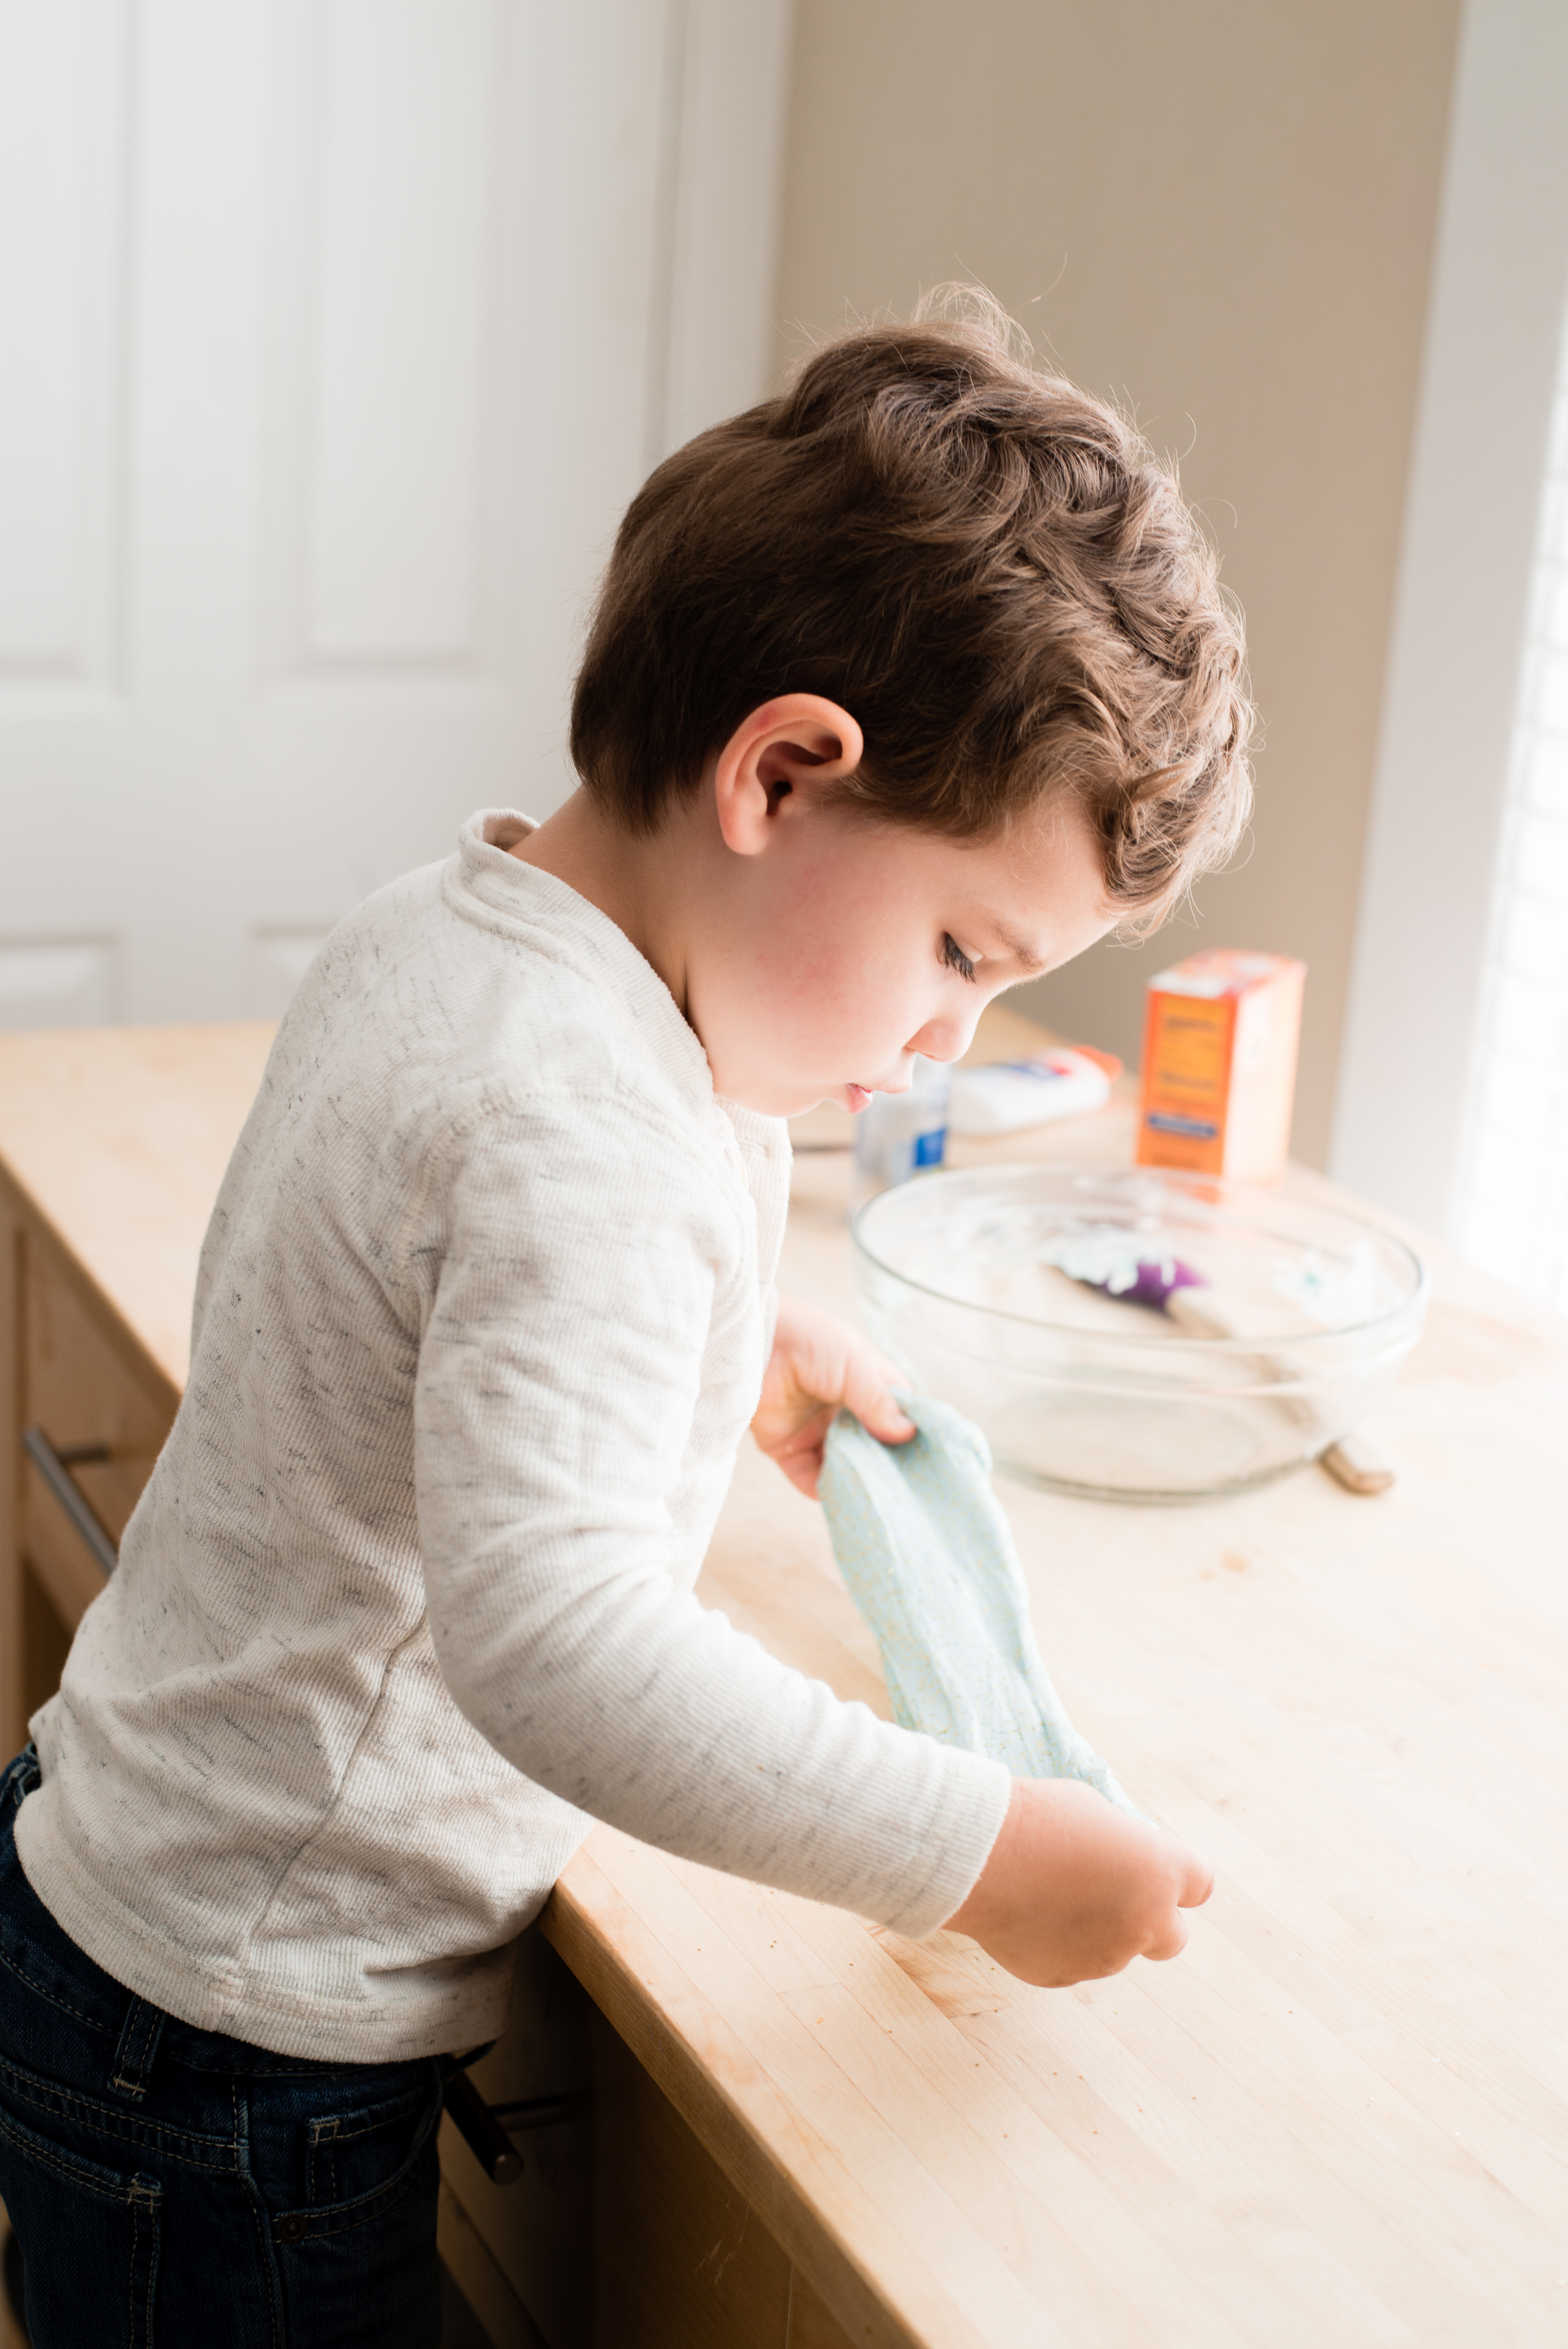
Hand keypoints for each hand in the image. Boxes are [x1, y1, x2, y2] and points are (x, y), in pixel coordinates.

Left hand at [751, 1295, 912, 1498]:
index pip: (900, 1417)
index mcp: (870, 1387)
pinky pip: (811, 1479)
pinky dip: (824, 1492)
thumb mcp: (854, 1365)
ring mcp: (819, 1432)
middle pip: (874, 1450)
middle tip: (905, 1491)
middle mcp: (847, 1413)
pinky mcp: (790, 1450)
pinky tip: (841, 1499)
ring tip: (875, 1500)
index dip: (913, 1438)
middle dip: (886, 1469)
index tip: (929, 1462)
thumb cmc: (809, 1341)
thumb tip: (906, 1434)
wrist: (753, 1341)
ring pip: (845, 1468)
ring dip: (856, 1482)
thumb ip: (878, 1400)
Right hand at [945, 1778, 1213, 1987]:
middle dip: (1151, 1919)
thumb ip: (1123, 1847)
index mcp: (1161, 1872)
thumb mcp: (1095, 1812)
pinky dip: (1059, 1946)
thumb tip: (1120, 1864)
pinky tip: (1029, 1914)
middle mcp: (1143, 1923)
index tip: (1159, 1869)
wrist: (977, 1854)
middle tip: (1114, 1894)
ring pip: (1116, 1951)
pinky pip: (1072, 1965)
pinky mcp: (1062, 1976)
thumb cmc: (1037, 1818)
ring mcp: (1104, 1957)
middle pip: (1172, 1937)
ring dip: (1098, 1930)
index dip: (1180, 1878)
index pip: (1201, 1885)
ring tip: (1050, 1893)